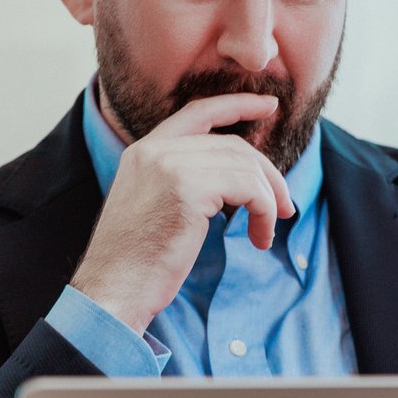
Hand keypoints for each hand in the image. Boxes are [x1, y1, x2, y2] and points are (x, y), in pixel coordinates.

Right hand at [69, 93, 295, 334]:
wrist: (112, 292)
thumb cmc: (137, 263)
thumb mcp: (155, 208)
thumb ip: (184, 182)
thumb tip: (240, 178)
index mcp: (143, 151)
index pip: (198, 112)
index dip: (237, 105)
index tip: (270, 106)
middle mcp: (154, 150)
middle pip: (232, 144)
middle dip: (267, 174)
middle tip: (285, 206)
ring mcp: (169, 166)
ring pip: (245, 167)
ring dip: (269, 200)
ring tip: (267, 230)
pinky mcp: (187, 189)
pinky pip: (248, 189)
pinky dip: (264, 212)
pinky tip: (259, 238)